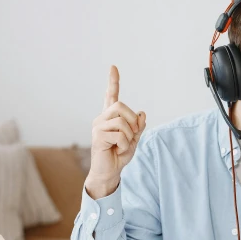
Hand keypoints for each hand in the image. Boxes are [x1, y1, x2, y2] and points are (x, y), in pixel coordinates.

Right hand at [85, 65, 146, 198]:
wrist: (110, 172)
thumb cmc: (119, 155)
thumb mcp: (134, 139)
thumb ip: (138, 127)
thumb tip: (142, 113)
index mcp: (110, 117)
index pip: (111, 96)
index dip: (113, 82)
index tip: (113, 67)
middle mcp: (102, 118)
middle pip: (121, 106)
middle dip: (132, 121)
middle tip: (132, 135)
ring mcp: (98, 126)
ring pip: (122, 121)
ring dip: (129, 135)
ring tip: (123, 145)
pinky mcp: (98, 136)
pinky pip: (120, 135)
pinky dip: (125, 144)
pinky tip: (117, 149)